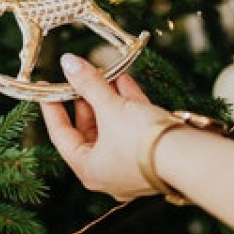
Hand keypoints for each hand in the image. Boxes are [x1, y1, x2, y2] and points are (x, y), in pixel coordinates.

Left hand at [40, 54, 172, 200]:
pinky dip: (127, 103)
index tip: (47, 88)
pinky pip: (132, 126)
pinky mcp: (151, 152)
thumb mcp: (110, 107)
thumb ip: (88, 83)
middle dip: (86, 98)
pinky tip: (125, 81)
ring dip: (108, 97)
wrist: (187, 156)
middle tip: (82, 75)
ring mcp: (130, 163)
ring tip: (104, 72)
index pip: (61, 135)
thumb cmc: (141, 140)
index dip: (53, 108)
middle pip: (89, 129)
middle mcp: (108, 171)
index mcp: (89, 169)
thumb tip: (68, 62)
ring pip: (112, 126)